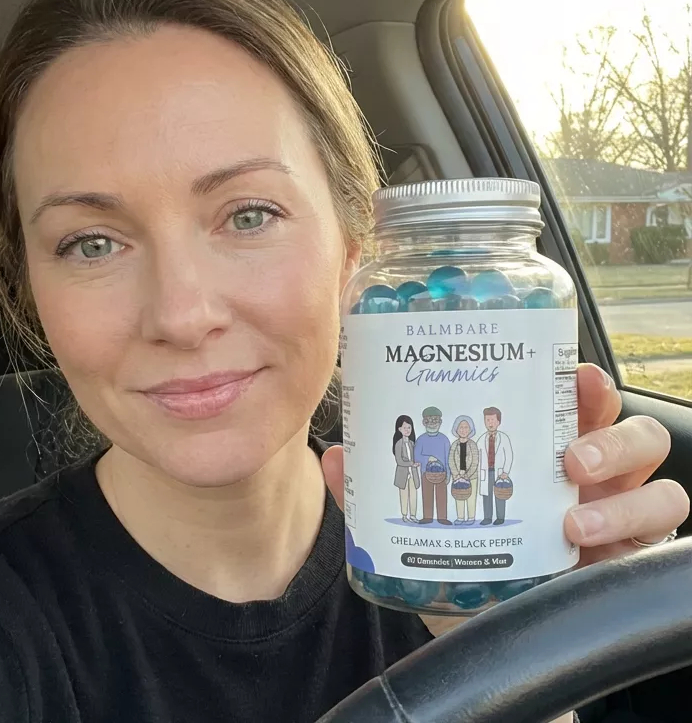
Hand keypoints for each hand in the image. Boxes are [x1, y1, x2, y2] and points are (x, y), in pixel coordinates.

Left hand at [321, 363, 688, 635]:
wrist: (481, 625)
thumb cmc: (464, 556)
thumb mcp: (421, 518)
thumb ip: (380, 489)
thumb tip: (336, 457)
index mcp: (542, 447)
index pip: (574, 400)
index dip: (580, 381)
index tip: (567, 372)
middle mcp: (588, 472)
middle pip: (629, 426)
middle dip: (610, 429)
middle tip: (569, 452)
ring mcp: (615, 509)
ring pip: (657, 476)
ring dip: (622, 486)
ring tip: (571, 512)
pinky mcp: (627, 554)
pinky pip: (663, 532)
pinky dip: (634, 529)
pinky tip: (585, 543)